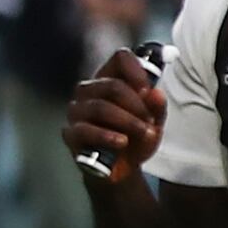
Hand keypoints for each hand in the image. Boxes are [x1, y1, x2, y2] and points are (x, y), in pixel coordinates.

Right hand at [61, 48, 165, 191]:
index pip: (120, 58)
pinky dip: (107, 136)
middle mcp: (89, 90)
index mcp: (109, 79)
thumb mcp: (154, 122)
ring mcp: (76, 111)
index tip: (147, 90)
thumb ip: (157, 107)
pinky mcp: (70, 133)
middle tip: (150, 121)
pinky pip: (86, 130)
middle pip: (111, 85)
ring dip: (127, 121)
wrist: (121, 169)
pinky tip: (122, 143)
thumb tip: (156, 94)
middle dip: (136, 105)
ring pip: (100, 107)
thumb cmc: (135, 138)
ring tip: (143, 134)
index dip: (135, 70)